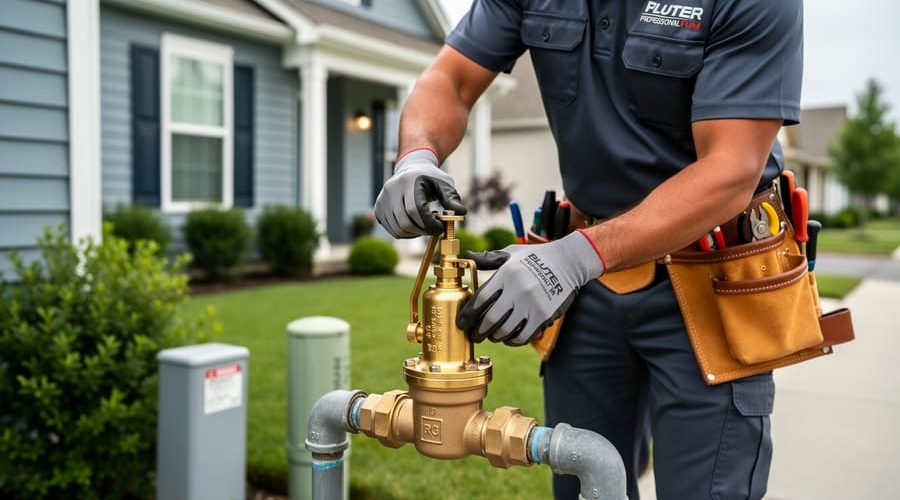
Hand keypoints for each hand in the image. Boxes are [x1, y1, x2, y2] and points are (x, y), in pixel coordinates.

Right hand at [374, 148, 465, 237]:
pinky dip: (405, 233)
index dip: (428, 224)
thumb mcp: (445, 184)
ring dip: (415, 234)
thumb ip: (452, 198)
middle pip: (405, 222)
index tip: (439, 228)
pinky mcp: (378, 208)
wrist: (411, 169)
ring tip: (424, 225)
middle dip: (422, 230)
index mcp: (408, 180)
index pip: (415, 209)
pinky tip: (414, 225)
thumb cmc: (431, 178)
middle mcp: (391, 188)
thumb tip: (461, 212)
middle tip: (433, 228)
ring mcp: (382, 199)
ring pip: (398, 229)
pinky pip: (392, 230)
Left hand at [457, 231, 605, 345]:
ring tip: (492, 336)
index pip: (480, 299)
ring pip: (505, 331)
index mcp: (506, 274)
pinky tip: (509, 338)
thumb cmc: (535, 257)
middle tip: (475, 335)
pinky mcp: (543, 316)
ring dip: (494, 337)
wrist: (568, 262)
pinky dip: (512, 341)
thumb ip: (488, 258)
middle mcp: (517, 290)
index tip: (462, 323)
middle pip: (490, 320)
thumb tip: (467, 258)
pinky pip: (523, 336)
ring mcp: (531, 304)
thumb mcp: (511, 253)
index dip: (467, 315)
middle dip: (478, 332)